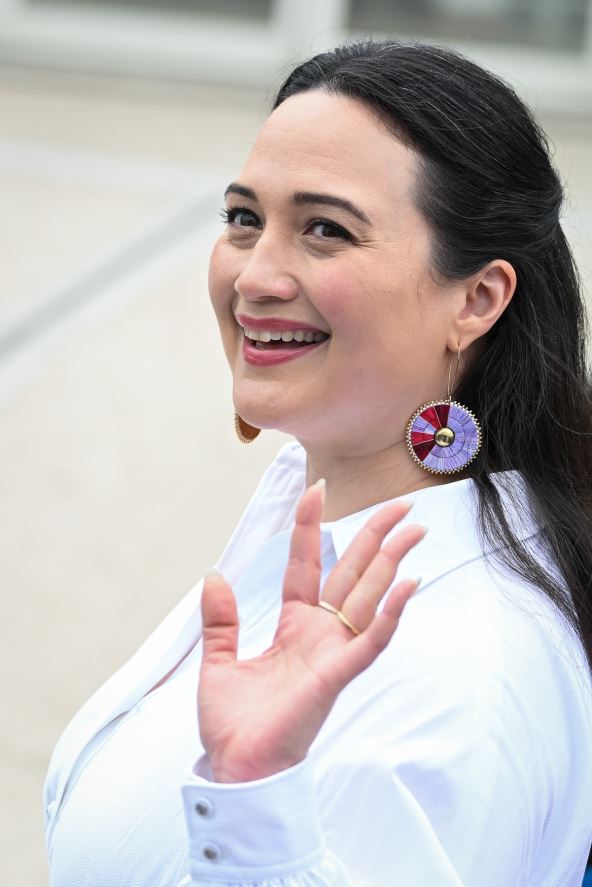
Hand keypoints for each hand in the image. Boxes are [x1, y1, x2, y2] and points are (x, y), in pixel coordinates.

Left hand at [197, 480, 425, 782]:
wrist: (235, 768)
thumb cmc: (233, 724)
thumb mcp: (218, 662)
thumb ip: (221, 620)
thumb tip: (214, 574)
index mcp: (293, 626)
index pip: (306, 565)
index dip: (310, 527)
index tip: (316, 489)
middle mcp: (319, 634)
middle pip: (352, 573)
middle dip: (375, 536)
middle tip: (401, 505)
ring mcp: (332, 652)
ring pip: (368, 596)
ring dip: (391, 562)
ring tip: (413, 528)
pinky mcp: (337, 676)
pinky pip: (370, 641)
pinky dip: (390, 614)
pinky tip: (410, 583)